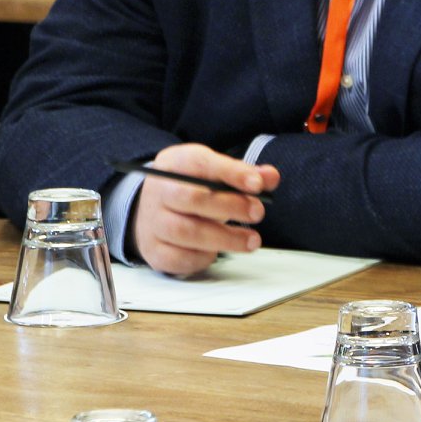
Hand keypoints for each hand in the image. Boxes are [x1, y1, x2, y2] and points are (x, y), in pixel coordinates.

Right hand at [128, 142, 279, 276]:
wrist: (150, 209)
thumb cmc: (192, 188)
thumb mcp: (215, 172)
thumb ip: (244, 174)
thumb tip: (270, 177)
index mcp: (175, 163)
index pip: (201, 163)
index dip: (232, 173)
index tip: (258, 185)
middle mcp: (159, 191)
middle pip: (191, 198)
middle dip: (230, 206)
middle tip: (258, 213)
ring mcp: (152, 222)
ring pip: (185, 232)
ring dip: (225, 238)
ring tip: (252, 240)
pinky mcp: (153, 250)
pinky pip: (178, 258)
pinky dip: (202, 258)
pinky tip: (218, 252)